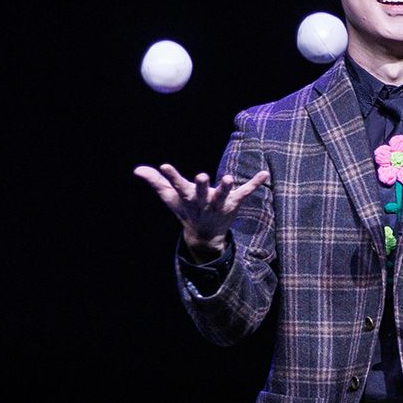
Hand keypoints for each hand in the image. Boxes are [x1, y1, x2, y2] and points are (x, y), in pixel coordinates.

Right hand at [133, 164, 270, 254]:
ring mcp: (219, 203)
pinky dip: (255, 184)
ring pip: (223, 196)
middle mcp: (203, 202)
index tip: (164, 166)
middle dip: (201, 186)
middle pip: (201, 193)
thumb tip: (137, 170)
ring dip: (227, 187)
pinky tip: (265, 173)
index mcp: (187, 198)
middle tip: (202, 175)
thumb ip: (156, 182)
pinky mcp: (234, 203)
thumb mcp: (171, 198)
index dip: (170, 176)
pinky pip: (246, 193)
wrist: (204, 236)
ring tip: (230, 177)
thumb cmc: (186, 210)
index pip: (177, 186)